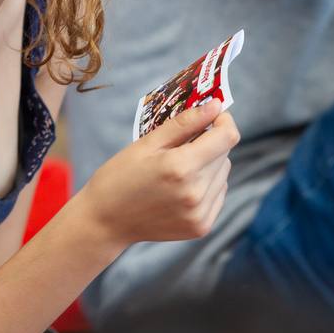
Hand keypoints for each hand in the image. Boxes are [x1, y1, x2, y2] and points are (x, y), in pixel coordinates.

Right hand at [79, 99, 239, 247]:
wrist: (106, 220)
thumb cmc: (121, 176)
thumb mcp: (147, 143)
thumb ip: (184, 123)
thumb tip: (215, 105)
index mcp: (181, 167)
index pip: (227, 137)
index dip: (223, 121)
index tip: (212, 115)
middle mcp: (195, 192)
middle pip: (224, 154)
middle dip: (210, 142)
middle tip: (181, 144)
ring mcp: (200, 213)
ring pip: (223, 173)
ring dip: (209, 164)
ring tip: (178, 169)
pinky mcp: (201, 227)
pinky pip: (218, 193)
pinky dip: (207, 185)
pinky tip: (182, 187)